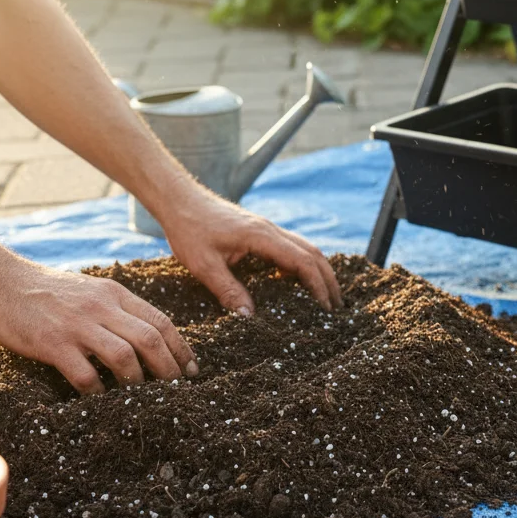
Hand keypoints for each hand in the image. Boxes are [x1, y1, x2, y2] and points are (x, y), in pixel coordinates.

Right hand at [0, 262, 197, 394]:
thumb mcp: (91, 291)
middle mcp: (101, 307)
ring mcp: (77, 325)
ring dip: (137, 381)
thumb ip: (118, 310)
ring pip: (124, 356)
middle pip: (149, 339)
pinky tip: (100, 402)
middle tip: (175, 390)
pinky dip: (98, 393)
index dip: (181, 348)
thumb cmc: (49, 292)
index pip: (160, 321)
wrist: (2, 283)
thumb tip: (148, 339)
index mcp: (115, 294)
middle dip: (168, 369)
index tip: (191, 370)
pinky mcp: (53, 343)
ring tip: (141, 398)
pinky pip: (85, 374)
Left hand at [158, 189, 341, 314]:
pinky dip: (303, 263)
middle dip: (328, 279)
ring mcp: (265, 228)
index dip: (317, 285)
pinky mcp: (258, 231)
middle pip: (312, 252)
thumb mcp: (204, 265)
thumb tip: (250, 317)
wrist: (178, 200)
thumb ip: (227, 290)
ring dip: (319, 269)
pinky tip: (298, 281)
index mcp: (261, 237)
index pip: (302, 261)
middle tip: (337, 305)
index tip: (325, 307)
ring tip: (326, 294)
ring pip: (304, 247)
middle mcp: (269, 230)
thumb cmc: (189, 229)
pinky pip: (290, 247)